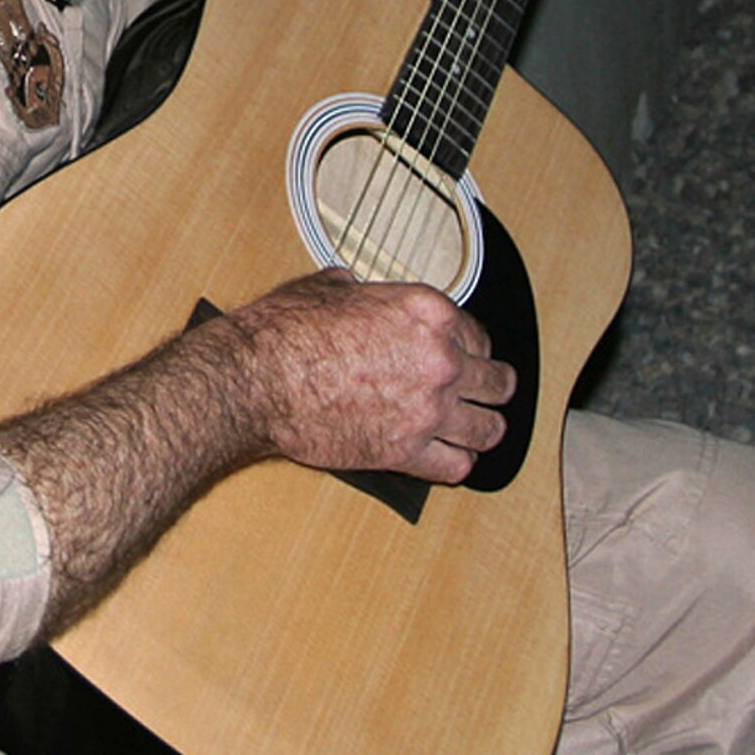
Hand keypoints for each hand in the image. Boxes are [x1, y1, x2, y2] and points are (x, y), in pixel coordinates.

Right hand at [230, 269, 516, 485]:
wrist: (258, 380)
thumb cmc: (284, 334)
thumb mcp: (327, 288)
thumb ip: (359, 291)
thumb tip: (356, 289)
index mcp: (426, 312)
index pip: (479, 335)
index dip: (473, 347)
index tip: (467, 355)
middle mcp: (438, 359)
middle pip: (496, 381)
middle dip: (493, 386)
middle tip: (487, 392)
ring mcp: (427, 409)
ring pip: (488, 429)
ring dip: (485, 428)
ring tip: (480, 428)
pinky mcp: (406, 452)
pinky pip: (457, 466)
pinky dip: (456, 463)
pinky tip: (450, 457)